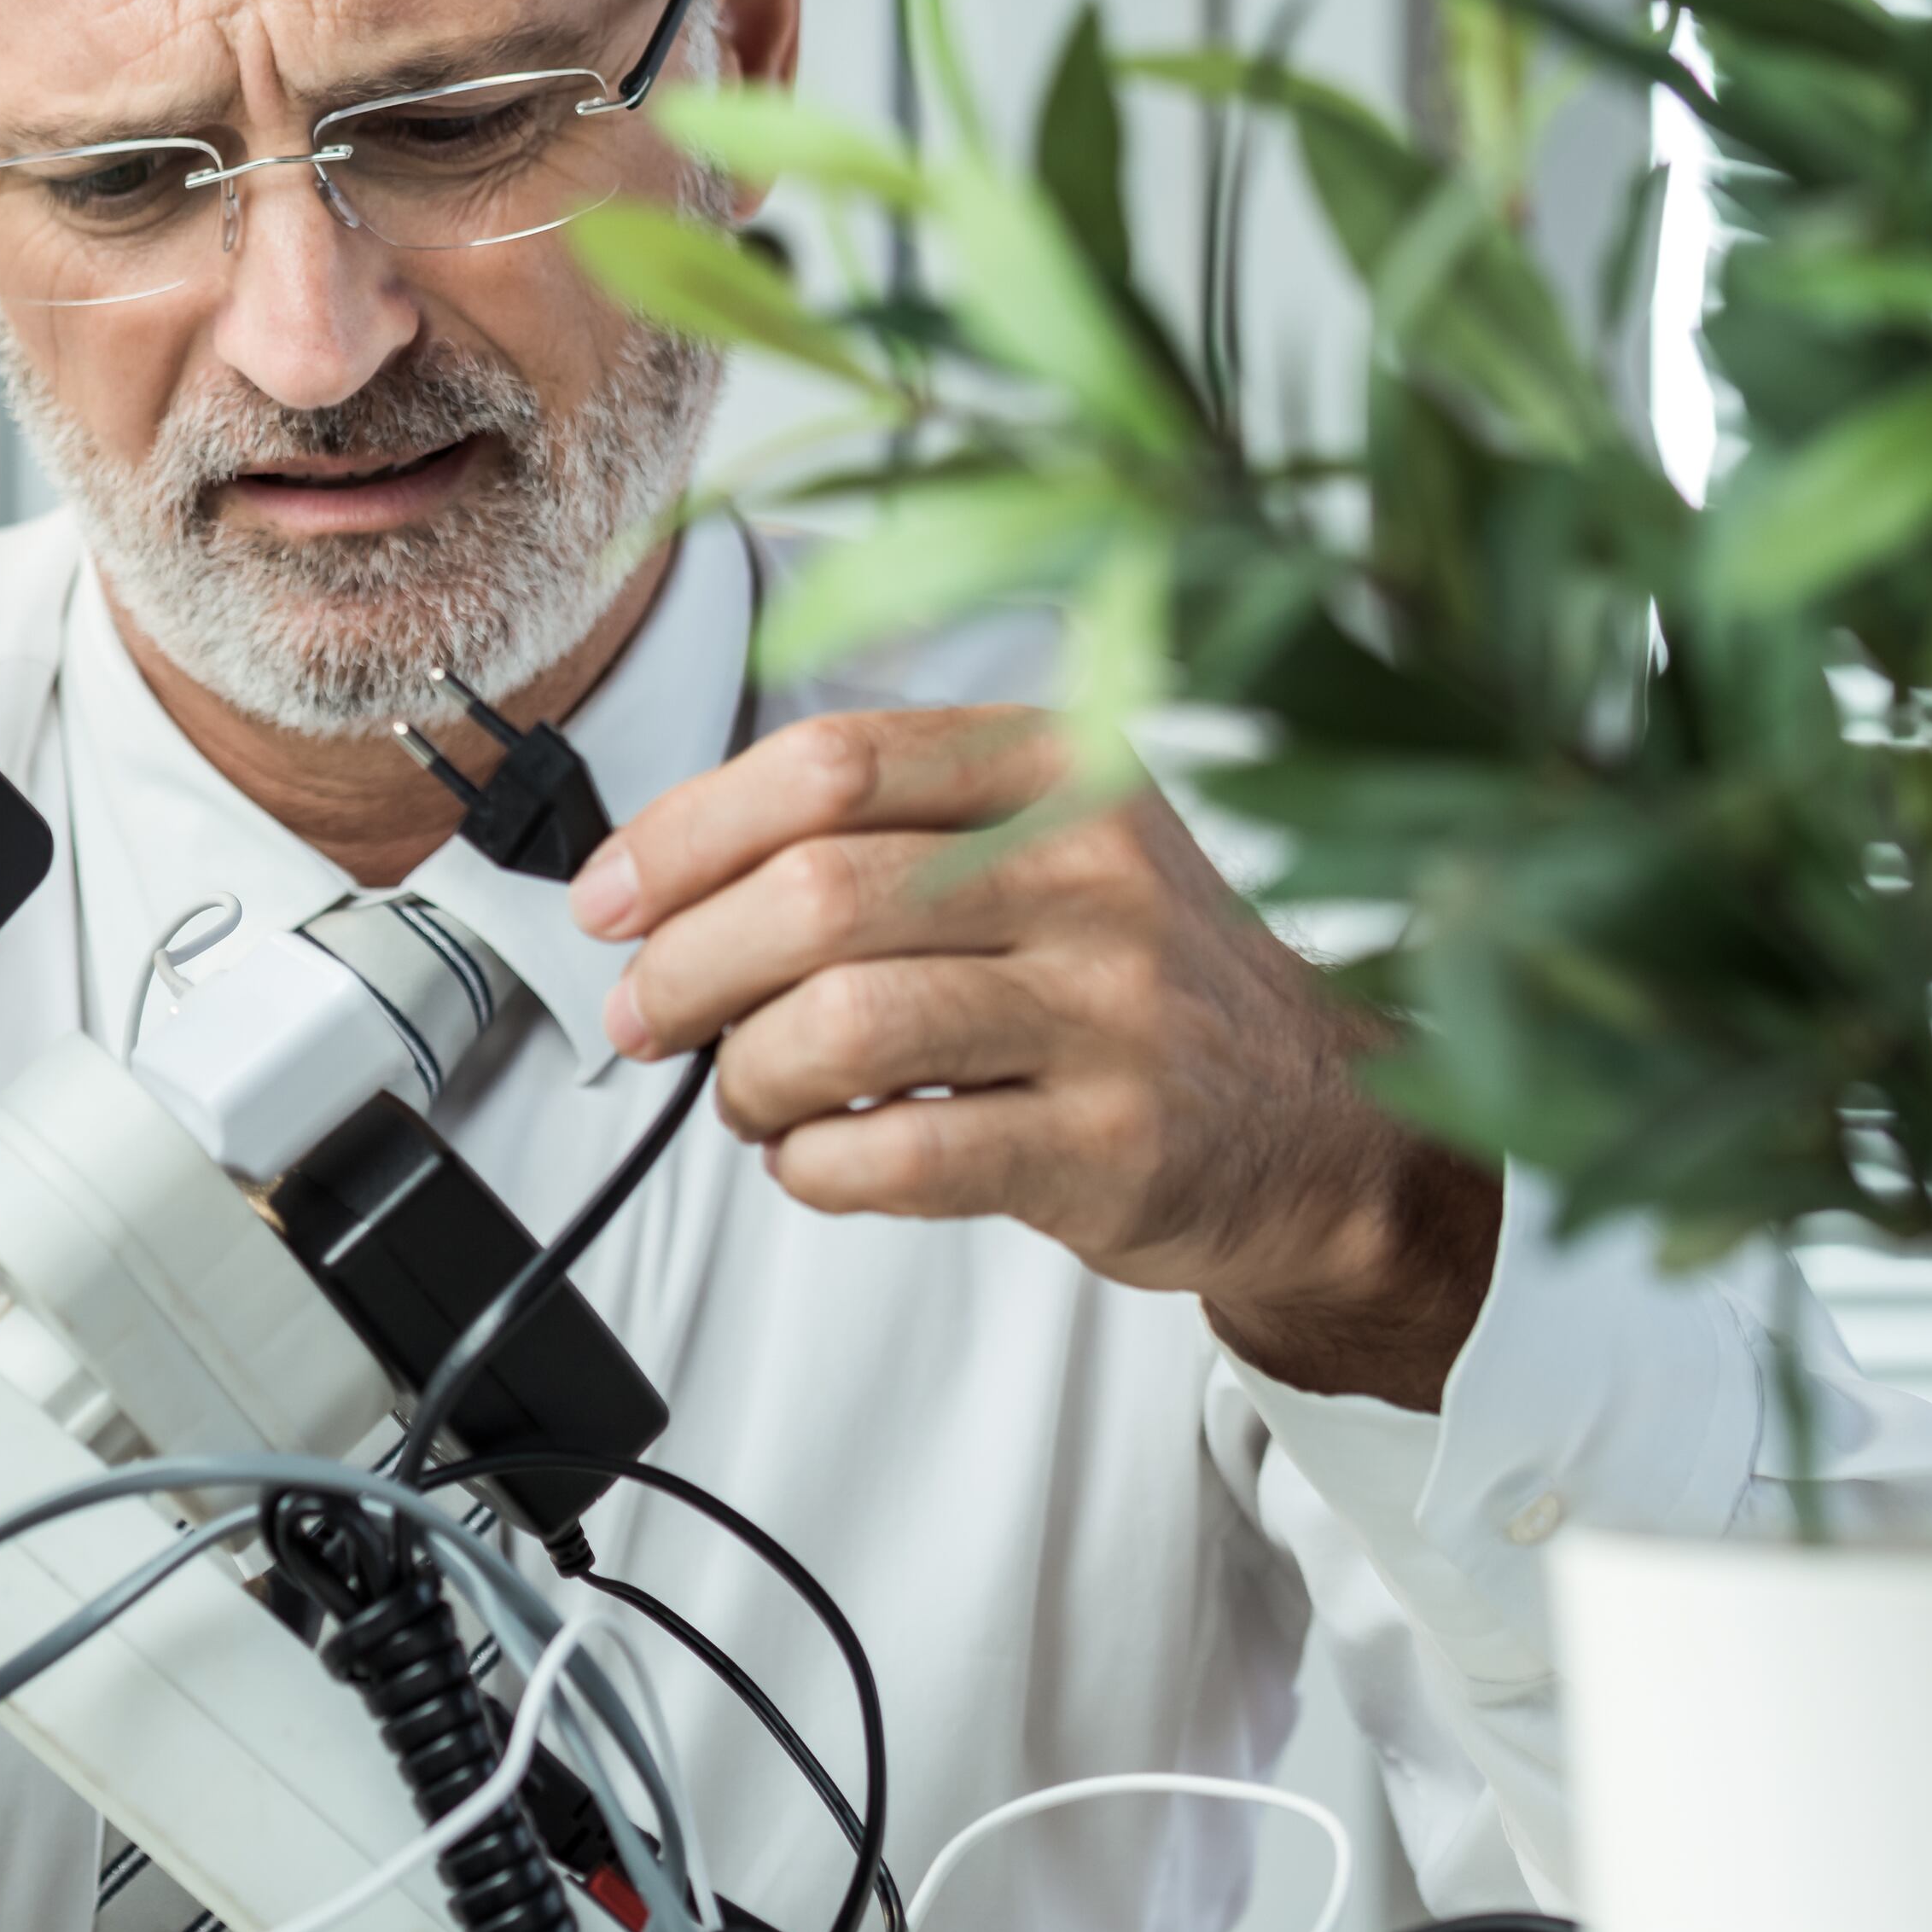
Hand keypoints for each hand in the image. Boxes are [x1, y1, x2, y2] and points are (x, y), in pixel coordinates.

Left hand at [569, 709, 1499, 1407]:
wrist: (1319, 1124)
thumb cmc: (1138, 981)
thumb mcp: (1046, 844)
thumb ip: (879, 833)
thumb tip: (661, 884)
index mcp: (1056, 768)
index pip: (824, 766)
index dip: (683, 834)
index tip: (611, 901)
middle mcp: (1091, 874)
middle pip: (814, 895)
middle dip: (685, 968)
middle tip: (645, 1017)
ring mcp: (1110, 1011)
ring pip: (844, 1025)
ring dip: (747, 1075)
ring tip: (747, 1096)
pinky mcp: (1111, 1147)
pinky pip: (900, 1157)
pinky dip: (815, 1166)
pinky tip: (819, 1157)